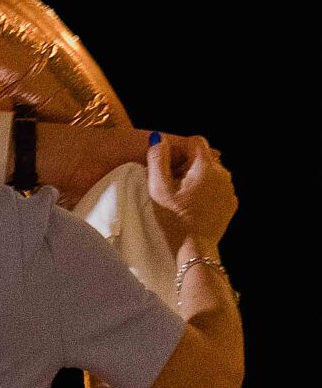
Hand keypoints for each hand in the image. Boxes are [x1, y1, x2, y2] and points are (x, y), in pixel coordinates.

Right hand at [147, 133, 236, 248]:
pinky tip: (193, 203)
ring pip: (211, 171)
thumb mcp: (158, 188)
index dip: (179, 148)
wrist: (195, 248)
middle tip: (171, 181)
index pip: (196, 141)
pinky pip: (217, 186)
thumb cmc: (174, 218)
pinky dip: (206, 188)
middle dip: (187, 163)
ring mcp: (229, 189)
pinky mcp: (230, 202)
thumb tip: (158, 139)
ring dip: (196, 175)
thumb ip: (157, 159)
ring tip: (181, 193)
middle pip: (204, 156)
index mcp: (206, 168)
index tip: (168, 163)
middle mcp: (223, 175)